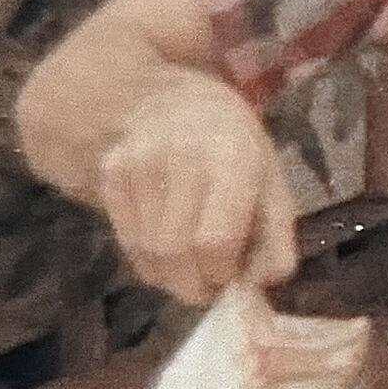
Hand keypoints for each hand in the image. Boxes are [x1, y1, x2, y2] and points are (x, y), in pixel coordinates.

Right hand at [98, 77, 298, 304]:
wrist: (179, 102)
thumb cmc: (236, 150)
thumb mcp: (273, 186)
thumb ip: (276, 239)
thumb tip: (261, 284)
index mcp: (231, 159)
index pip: (214, 241)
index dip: (220, 273)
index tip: (228, 280)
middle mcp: (180, 157)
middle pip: (175, 251)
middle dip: (193, 284)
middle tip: (206, 286)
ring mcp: (138, 163)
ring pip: (148, 251)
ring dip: (170, 276)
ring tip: (189, 266)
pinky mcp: (111, 173)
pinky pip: (126, 240)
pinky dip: (147, 260)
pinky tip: (165, 248)